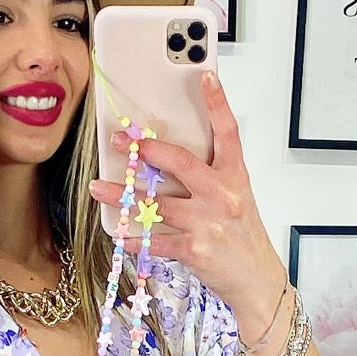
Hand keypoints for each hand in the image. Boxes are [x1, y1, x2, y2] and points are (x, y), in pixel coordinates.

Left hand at [89, 73, 287, 337]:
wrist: (257, 280)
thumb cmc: (242, 237)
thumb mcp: (236, 197)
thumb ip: (209, 176)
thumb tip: (168, 156)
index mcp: (234, 177)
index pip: (228, 132)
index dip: (217, 102)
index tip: (204, 75)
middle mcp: (223, 195)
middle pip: (181, 162)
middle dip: (147, 150)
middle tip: (122, 141)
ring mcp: (208, 222)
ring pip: (158, 203)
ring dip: (125, 195)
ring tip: (99, 187)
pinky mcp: (196, 249)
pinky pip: (157, 240)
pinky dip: (135, 238)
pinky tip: (119, 233)